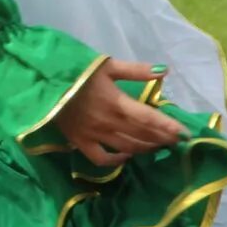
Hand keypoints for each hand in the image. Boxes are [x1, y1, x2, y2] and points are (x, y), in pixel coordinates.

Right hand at [55, 60, 186, 166]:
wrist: (39, 82)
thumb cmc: (75, 70)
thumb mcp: (106, 65)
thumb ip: (136, 70)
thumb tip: (164, 71)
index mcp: (117, 103)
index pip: (150, 119)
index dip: (170, 128)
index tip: (187, 134)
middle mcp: (109, 123)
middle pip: (142, 136)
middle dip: (162, 139)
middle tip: (175, 140)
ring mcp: (94, 135)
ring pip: (127, 147)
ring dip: (145, 148)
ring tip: (158, 146)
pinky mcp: (80, 142)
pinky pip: (101, 158)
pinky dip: (116, 161)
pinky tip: (126, 156)